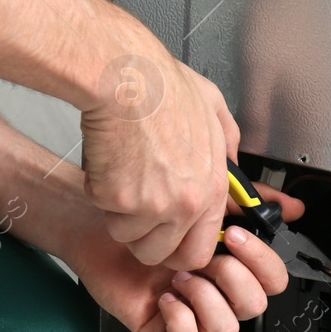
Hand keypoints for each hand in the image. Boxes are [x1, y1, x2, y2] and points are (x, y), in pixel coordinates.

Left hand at [67, 183, 305, 331]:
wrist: (97, 226)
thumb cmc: (147, 218)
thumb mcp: (205, 202)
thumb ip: (250, 202)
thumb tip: (293, 208)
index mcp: (233, 268)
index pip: (274, 280)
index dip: (262, 263)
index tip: (237, 237)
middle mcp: (216, 294)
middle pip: (255, 307)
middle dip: (234, 280)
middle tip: (207, 258)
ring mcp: (192, 315)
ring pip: (225, 329)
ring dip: (205, 298)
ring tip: (180, 276)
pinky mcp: (163, 331)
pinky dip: (180, 320)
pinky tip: (166, 296)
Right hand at [77, 12, 241, 271]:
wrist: (125, 78)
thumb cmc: (163, 86)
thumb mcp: (214, 109)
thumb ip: (227, 143)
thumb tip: (231, 163)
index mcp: (211, 187)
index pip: (199, 250)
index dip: (178, 249)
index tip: (168, 239)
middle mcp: (186, 203)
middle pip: (160, 254)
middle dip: (144, 240)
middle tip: (135, 214)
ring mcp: (152, 205)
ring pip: (127, 236)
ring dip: (120, 214)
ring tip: (123, 176)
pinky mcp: (117, 199)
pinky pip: (103, 211)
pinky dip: (99, 192)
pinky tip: (109, 162)